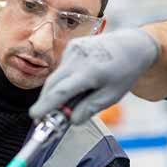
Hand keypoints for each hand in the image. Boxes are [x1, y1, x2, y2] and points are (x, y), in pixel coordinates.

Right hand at [29, 27, 159, 123]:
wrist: (131, 46)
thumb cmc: (123, 72)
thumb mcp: (111, 96)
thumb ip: (89, 108)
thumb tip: (70, 120)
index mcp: (91, 71)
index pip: (61, 91)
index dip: (46, 105)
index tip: (35, 116)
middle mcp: (79, 57)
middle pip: (53, 84)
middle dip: (45, 102)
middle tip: (43, 119)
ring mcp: (73, 49)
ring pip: (56, 76)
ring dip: (55, 92)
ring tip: (67, 104)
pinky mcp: (72, 46)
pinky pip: (61, 68)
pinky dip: (63, 80)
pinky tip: (76, 85)